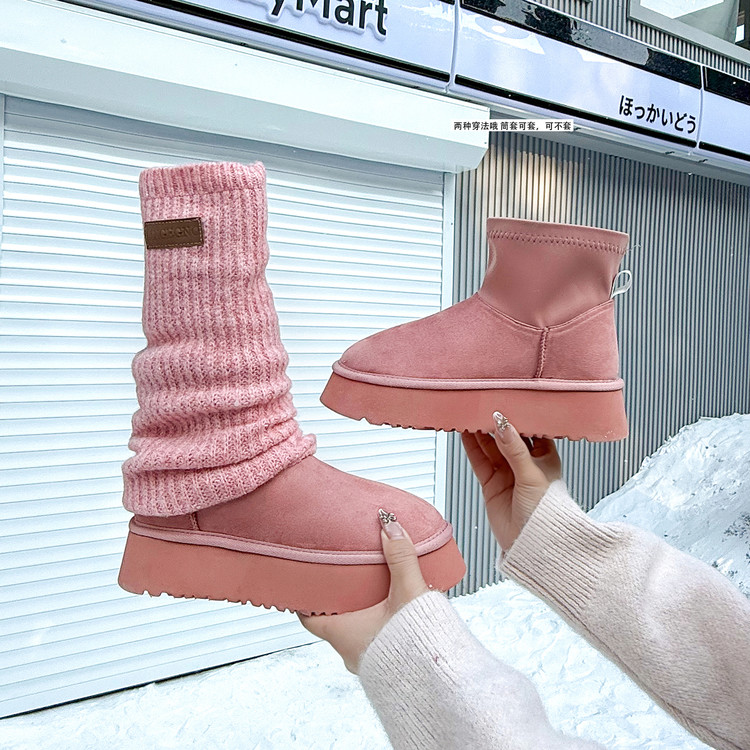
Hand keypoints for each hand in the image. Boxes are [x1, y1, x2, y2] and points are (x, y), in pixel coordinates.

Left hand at [298, 515, 430, 673]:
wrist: (443, 682)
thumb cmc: (419, 645)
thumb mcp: (408, 593)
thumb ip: (400, 557)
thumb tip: (389, 525)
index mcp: (343, 634)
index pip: (308, 617)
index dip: (305, 598)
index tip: (306, 581)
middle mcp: (350, 651)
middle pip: (332, 621)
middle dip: (338, 600)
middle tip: (344, 577)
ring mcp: (368, 662)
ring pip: (354, 632)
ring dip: (360, 614)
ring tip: (371, 591)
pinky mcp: (387, 667)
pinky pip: (374, 642)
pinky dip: (377, 626)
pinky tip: (393, 614)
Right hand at [461, 413, 561, 550]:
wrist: (535, 544)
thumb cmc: (548, 512)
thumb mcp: (532, 474)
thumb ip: (514, 448)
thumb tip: (502, 423)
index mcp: (545, 457)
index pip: (530, 429)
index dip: (518, 415)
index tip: (505, 399)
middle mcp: (525, 463)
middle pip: (506, 436)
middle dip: (494, 422)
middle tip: (482, 404)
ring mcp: (507, 473)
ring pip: (490, 447)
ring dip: (480, 432)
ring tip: (469, 414)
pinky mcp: (492, 484)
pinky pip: (479, 461)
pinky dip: (471, 447)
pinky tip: (464, 433)